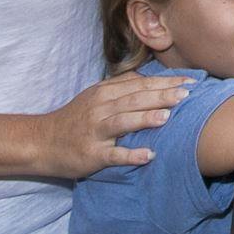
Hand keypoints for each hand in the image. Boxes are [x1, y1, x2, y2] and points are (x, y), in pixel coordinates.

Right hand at [37, 74, 188, 178]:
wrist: (42, 142)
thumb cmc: (75, 119)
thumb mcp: (95, 97)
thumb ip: (121, 86)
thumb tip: (151, 77)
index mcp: (104, 94)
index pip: (139, 84)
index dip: (165, 82)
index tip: (191, 81)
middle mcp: (100, 109)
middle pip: (133, 99)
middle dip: (161, 95)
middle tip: (187, 94)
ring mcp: (95, 132)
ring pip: (122, 122)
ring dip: (145, 119)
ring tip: (168, 117)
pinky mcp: (91, 154)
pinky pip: (113, 155)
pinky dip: (131, 155)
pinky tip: (149, 155)